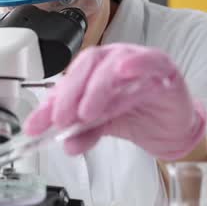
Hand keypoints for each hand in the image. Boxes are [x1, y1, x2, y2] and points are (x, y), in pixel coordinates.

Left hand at [24, 43, 206, 160]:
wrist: (170, 128)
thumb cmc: (136, 117)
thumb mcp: (103, 127)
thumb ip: (83, 133)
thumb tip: (67, 144)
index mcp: (93, 71)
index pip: (67, 81)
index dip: (50, 102)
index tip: (36, 125)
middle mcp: (112, 61)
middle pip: (87, 65)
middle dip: (70, 93)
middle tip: (61, 118)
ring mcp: (138, 62)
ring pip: (113, 64)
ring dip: (96, 88)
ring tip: (87, 113)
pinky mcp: (163, 70)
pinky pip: (150, 61)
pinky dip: (136, 64)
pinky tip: (125, 71)